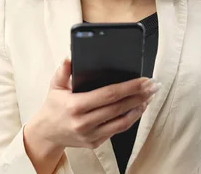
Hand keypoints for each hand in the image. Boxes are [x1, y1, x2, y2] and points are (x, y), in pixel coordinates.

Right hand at [25, 58, 159, 150]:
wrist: (46, 134)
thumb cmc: (53, 106)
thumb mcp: (54, 86)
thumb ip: (63, 71)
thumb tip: (70, 58)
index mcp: (75, 106)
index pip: (108, 95)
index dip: (129, 87)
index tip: (143, 80)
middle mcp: (83, 123)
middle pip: (119, 108)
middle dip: (139, 96)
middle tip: (153, 86)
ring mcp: (90, 135)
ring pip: (121, 122)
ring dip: (138, 109)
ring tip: (148, 97)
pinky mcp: (95, 143)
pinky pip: (116, 131)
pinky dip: (129, 119)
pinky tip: (136, 109)